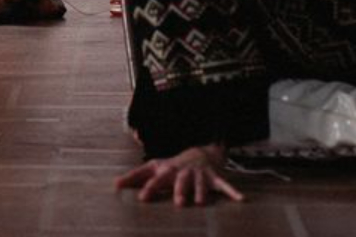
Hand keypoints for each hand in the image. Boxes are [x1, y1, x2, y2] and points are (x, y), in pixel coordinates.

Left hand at [115, 144, 243, 205]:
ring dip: (202, 193)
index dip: (150, 188)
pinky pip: (225, 185)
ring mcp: (200, 175)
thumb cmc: (172, 166)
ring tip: (201, 202)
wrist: (199, 152)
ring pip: (202, 184)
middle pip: (181, 182)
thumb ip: (135, 177)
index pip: (157, 180)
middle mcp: (184, 172)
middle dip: (180, 191)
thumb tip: (114, 185)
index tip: (142, 198)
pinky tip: (241, 199)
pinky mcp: (215, 178)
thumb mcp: (153, 168)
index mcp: (168, 171)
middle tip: (178, 203)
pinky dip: (233, 191)